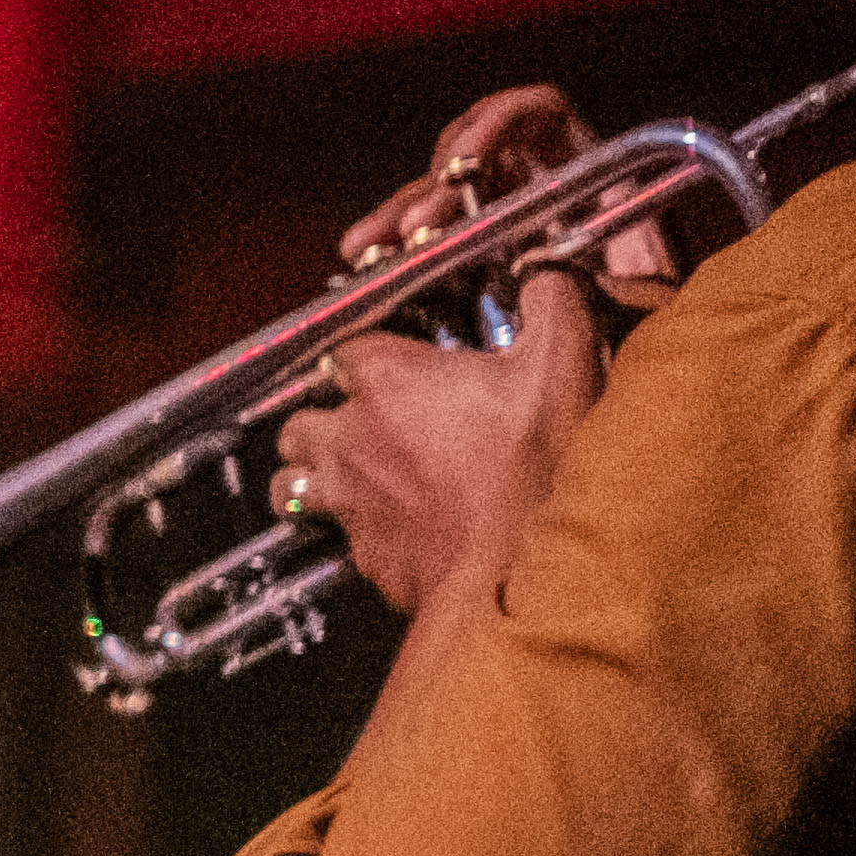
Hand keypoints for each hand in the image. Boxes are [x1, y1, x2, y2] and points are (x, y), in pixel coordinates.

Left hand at [268, 265, 607, 617]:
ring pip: (291, 481)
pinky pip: (338, 536)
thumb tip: (545, 281)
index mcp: (388, 378)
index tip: (399, 363)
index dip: (372, 354)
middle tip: (366, 426)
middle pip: (301, 418)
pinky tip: (394, 529)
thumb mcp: (564, 365)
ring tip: (349, 478)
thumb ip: (550, 306)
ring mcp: (349, 498)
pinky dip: (358, 532)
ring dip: (313, 477)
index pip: (347, 348)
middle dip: (323, 420)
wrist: (535, 573)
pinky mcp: (364, 553)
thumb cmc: (542, 472)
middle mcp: (351, 435)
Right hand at [340, 84, 680, 305]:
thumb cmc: (653, 330)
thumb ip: (624, 269)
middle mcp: (539, 187)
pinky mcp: (470, 255)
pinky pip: (426, 235)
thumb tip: (561, 257)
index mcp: (588, 174)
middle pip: (473, 154)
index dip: (496, 123)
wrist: (635, 386)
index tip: (463, 163)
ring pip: (439, 195)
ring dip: (399, 214)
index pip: (537, 115)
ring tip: (365, 245)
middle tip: (411, 226)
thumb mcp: (651, 294)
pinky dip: (395, 244)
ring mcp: (501, 219)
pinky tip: (363, 258)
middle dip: (432, 185)